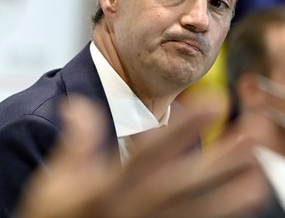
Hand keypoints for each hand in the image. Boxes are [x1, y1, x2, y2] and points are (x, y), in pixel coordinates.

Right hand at [15, 95, 269, 217]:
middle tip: (253, 132)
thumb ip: (74, 142)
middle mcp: (133, 210)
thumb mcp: (54, 179)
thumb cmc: (52, 217)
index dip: (182, 129)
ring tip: (258, 171)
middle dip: (221, 158)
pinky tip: (240, 200)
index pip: (150, 155)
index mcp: (107, 189)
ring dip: (230, 192)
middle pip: (185, 183)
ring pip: (196, 211)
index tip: (211, 104)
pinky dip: (218, 216)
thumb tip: (78, 104)